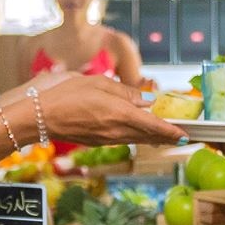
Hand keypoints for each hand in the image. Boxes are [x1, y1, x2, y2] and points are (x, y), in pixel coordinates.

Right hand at [32, 75, 185, 145]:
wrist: (38, 117)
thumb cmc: (64, 94)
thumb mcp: (98, 83)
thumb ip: (126, 92)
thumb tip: (148, 100)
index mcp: (120, 114)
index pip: (154, 126)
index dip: (171, 131)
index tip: (186, 134)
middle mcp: (116, 131)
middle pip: (149, 136)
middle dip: (166, 136)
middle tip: (181, 136)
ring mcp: (106, 139)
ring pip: (137, 139)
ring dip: (152, 137)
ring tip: (165, 134)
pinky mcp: (96, 141)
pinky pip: (123, 139)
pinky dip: (136, 136)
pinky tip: (138, 132)